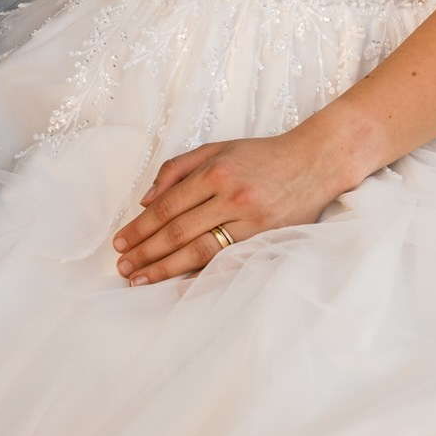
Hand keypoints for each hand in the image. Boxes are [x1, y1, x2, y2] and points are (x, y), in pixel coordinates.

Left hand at [113, 116, 362, 284]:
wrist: (315, 162)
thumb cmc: (261, 156)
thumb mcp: (217, 149)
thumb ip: (178, 169)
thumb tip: (145, 200)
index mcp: (215, 171)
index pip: (167, 206)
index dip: (140, 228)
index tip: (120, 243)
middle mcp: (231, 196)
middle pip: (178, 231)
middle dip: (146, 252)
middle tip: (122, 268)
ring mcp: (251, 220)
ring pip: (199, 251)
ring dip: (165, 268)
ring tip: (140, 280)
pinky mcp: (266, 238)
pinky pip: (225, 260)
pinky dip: (199, 275)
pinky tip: (178, 287)